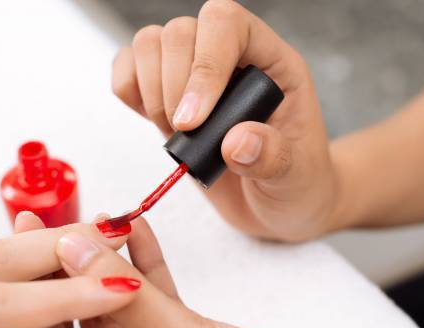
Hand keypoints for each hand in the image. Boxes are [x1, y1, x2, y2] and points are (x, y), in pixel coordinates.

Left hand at [21, 217, 359, 327]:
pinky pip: (153, 300)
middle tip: (47, 220)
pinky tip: (139, 228)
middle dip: (67, 270)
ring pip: (116, 306)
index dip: (35, 289)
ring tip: (94, 214)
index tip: (27, 238)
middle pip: (78, 321)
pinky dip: (146, 267)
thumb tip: (71, 246)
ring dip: (108, 263)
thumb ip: (124, 293)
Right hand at [112, 0, 338, 240]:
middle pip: (181, 32)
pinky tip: (151, 120)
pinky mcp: (167, 99)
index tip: (193, 121)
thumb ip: (273, 158)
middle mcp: (231, 59)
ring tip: (175, 133)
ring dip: (151, 90)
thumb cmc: (295, 183)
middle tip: (188, 134)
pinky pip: (130, 69)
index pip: (228, 25)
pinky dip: (128, 90)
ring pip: (151, 44)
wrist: (278, 206)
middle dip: (173, 86)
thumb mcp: (295, 177)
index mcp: (272, 63)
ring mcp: (195, 77)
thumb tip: (237, 142)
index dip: (204, 64)